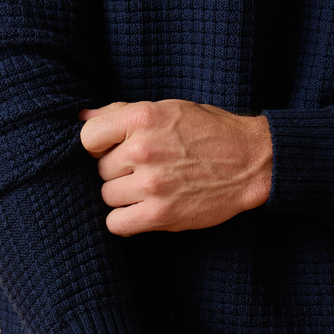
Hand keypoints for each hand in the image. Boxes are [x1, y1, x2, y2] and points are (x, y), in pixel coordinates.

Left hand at [79, 98, 271, 235]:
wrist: (251, 161)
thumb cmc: (209, 132)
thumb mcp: (167, 108)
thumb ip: (122, 113)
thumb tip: (81, 118)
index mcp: (143, 117)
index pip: (88, 137)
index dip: (98, 146)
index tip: (114, 150)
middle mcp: (143, 149)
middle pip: (100, 170)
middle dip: (118, 172)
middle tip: (145, 170)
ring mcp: (151, 184)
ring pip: (107, 196)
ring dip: (124, 196)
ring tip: (150, 188)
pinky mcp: (161, 214)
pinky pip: (117, 224)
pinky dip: (125, 220)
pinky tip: (142, 211)